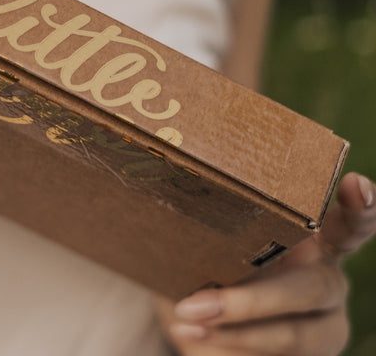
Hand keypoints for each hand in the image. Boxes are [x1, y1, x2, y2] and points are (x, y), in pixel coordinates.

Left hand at [158, 172, 375, 355]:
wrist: (202, 328)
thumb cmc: (208, 271)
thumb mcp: (205, 248)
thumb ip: (205, 235)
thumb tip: (166, 210)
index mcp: (312, 242)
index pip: (348, 224)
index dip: (358, 208)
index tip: (355, 184)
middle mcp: (326, 281)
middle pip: (313, 288)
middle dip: (252, 300)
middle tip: (194, 303)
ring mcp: (324, 326)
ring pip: (295, 334)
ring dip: (234, 333)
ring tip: (184, 323)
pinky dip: (228, 346)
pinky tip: (189, 335)